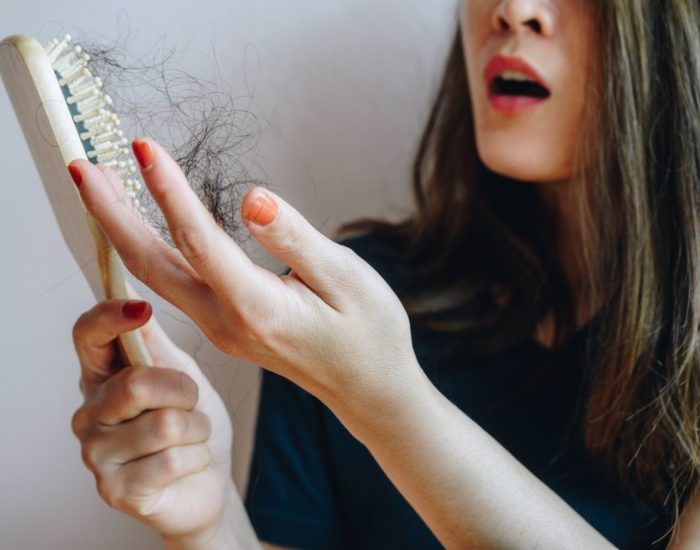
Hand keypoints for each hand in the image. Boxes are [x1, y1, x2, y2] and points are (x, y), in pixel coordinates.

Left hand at [68, 138, 419, 414]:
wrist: (367, 388)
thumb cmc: (368, 332)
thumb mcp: (347, 279)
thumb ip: (296, 239)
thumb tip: (252, 199)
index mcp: (257, 307)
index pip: (198, 240)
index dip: (168, 191)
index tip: (141, 147)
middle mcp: (226, 320)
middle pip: (151, 264)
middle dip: (111, 214)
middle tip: (82, 166)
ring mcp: (220, 327)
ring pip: (155, 275)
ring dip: (122, 229)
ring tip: (100, 186)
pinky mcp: (224, 325)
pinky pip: (172, 284)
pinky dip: (147, 249)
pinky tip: (140, 225)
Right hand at [70, 296, 234, 540]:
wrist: (207, 479)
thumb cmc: (191, 422)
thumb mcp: (182, 374)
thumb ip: (155, 341)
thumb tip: (133, 292)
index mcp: (101, 377)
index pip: (86, 336)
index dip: (109, 317)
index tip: (141, 308)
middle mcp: (89, 413)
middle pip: (137, 383)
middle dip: (184, 392)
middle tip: (191, 404)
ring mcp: (96, 454)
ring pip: (163, 424)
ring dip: (196, 428)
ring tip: (192, 435)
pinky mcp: (114, 490)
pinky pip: (171, 460)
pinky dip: (196, 457)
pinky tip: (189, 462)